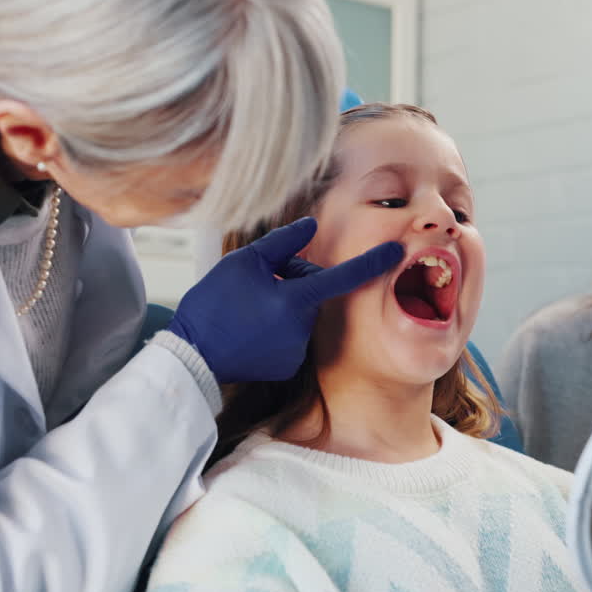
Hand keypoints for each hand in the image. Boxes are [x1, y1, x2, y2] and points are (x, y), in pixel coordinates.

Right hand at [166, 217, 402, 381]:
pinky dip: (276, 328)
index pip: (344, 275)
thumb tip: (312, 226)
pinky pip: (291, 335)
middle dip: (293, 280)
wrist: (192, 356)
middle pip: (312, 290)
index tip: (399, 250)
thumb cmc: (214, 304)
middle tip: (256, 283)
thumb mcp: (244, 262)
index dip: (374, 261)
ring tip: (247, 309)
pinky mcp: (288, 366)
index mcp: (297, 299)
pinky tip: (250, 330)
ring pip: (300, 312)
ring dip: (283, 304)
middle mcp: (304, 327)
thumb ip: (283, 242)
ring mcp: (297, 350)